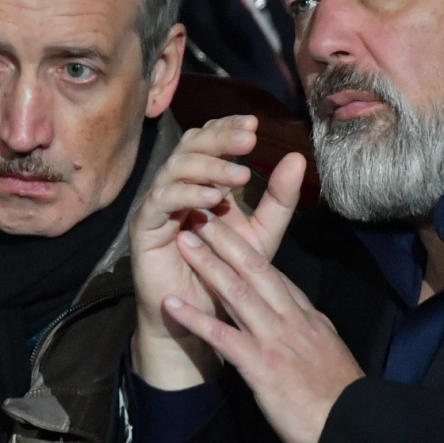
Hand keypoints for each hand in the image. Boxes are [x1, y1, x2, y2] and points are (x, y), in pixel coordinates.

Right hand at [129, 115, 305, 389]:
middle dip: (220, 139)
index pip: (209, 140)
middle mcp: (177, 186)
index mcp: (202, 181)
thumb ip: (278, 199)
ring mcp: (158, 204)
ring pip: (175, 167)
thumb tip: (298, 157)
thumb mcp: (262, 233)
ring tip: (239, 174)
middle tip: (248, 139)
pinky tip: (213, 198)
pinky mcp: (145, 226)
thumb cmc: (227, 274)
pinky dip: (188, 195)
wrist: (200, 318)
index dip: (227, 128)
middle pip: (190, 145)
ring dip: (208, 167)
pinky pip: (162, 200)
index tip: (254, 124)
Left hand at [165, 214, 363, 442]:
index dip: (249, 251)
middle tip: (202, 216)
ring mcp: (275, 341)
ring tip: (184, 242)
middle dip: (227, 240)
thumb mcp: (329, 352)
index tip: (230, 230)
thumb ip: (311, 331)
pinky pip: (222, 337)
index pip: (276, 275)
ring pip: (238, 293)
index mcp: (307, 317)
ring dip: (208, 265)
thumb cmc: (339, 397)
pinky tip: (173, 304)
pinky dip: (196, 318)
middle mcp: (291, 321)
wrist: (351, 427)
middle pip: (256, 270)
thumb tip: (301, 318)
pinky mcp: (261, 367)